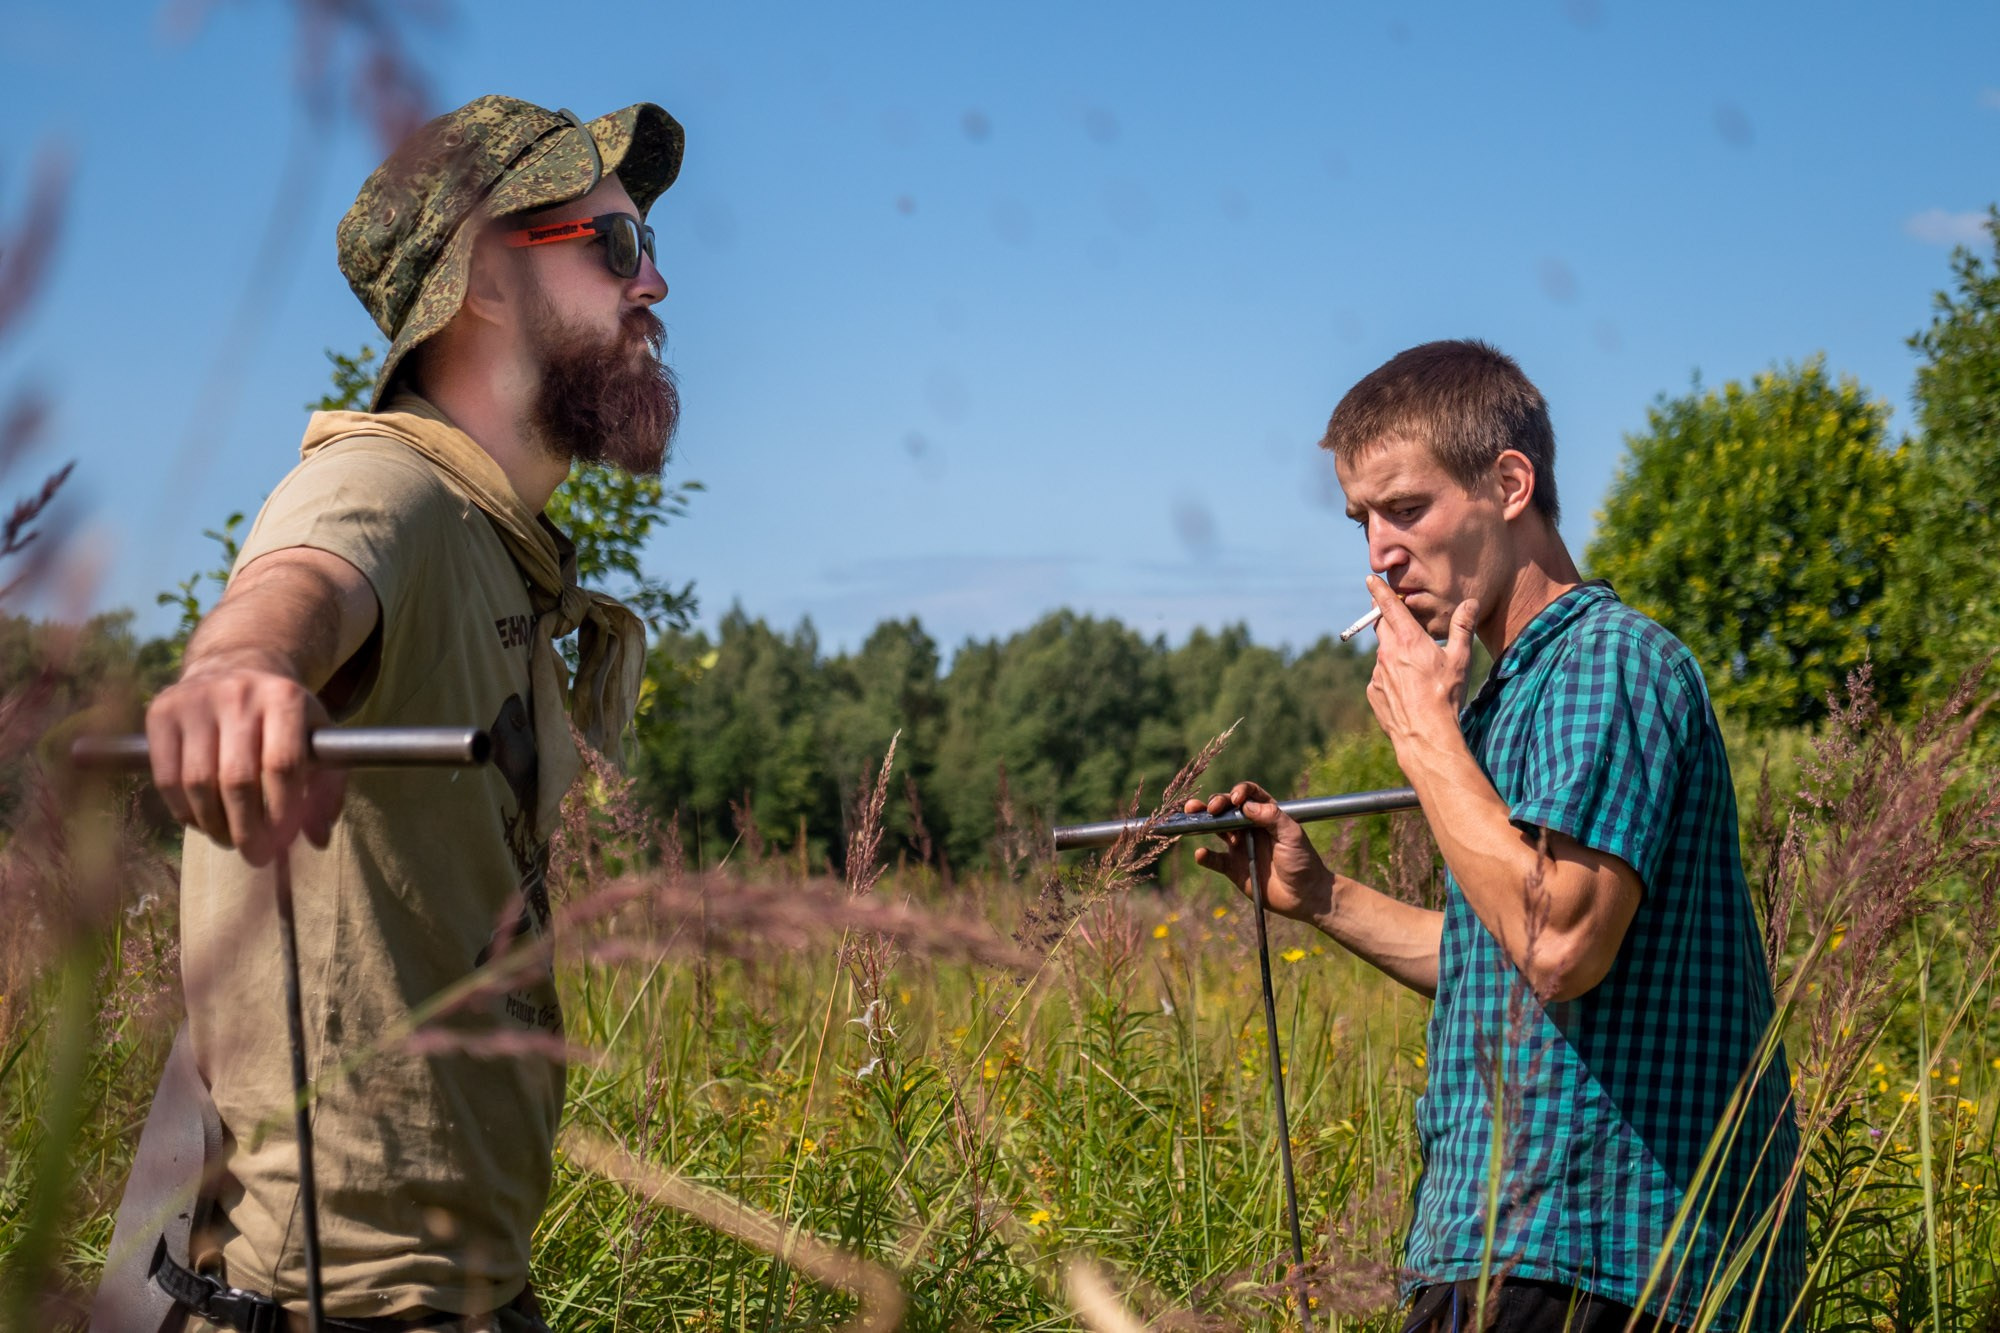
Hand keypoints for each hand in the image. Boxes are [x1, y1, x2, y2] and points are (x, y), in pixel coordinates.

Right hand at [145, 658, 345, 864]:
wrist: (236, 668)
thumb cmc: (284, 719)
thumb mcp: (318, 741)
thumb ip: (327, 789)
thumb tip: (318, 839)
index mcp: (285, 697)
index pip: (283, 765)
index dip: (282, 811)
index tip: (284, 841)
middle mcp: (239, 693)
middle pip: (238, 779)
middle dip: (247, 829)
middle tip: (256, 855)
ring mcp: (195, 700)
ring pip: (198, 782)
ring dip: (214, 824)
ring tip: (229, 839)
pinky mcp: (161, 711)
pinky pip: (167, 778)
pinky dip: (184, 810)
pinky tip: (202, 821)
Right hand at [1186, 781, 1333, 923]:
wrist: (1305, 896)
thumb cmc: (1303, 862)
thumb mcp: (1292, 835)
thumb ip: (1271, 817)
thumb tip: (1245, 805)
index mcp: (1266, 815)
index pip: (1249, 795)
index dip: (1239, 792)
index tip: (1235, 800)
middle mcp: (1249, 828)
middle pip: (1226, 809)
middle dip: (1215, 803)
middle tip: (1210, 809)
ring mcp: (1239, 847)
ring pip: (1215, 829)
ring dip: (1201, 821)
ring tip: (1190, 816)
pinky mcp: (1232, 868)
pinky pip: (1214, 859)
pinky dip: (1205, 856)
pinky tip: (1201, 853)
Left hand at [1365, 575, 1478, 751]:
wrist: (1425, 735)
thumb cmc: (1446, 695)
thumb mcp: (1460, 659)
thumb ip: (1463, 628)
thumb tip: (1470, 603)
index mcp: (1407, 640)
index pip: (1388, 607)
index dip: (1379, 591)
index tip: (1370, 579)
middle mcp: (1386, 652)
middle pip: (1381, 626)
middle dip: (1385, 617)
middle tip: (1393, 613)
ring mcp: (1376, 673)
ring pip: (1384, 654)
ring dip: (1394, 653)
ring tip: (1416, 671)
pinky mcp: (1373, 691)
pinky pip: (1381, 677)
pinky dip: (1392, 677)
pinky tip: (1408, 691)